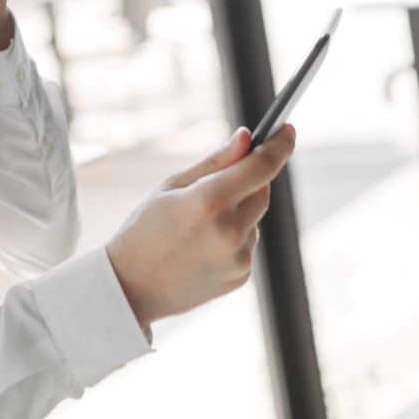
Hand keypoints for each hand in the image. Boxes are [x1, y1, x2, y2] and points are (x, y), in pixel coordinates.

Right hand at [105, 121, 296, 335]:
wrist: (130, 288)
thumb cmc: (143, 229)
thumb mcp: (171, 186)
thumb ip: (215, 162)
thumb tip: (247, 137)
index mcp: (209, 201)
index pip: (262, 166)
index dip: (280, 145)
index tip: (287, 130)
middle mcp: (230, 231)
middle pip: (262, 191)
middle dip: (249, 180)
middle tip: (221, 181)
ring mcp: (238, 257)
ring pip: (254, 219)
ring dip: (238, 211)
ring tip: (198, 225)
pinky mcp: (240, 276)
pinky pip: (247, 244)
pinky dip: (233, 237)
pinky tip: (201, 247)